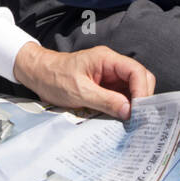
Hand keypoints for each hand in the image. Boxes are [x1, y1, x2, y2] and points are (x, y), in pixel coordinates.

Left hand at [13, 42, 154, 121]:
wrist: (37, 74)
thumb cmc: (54, 78)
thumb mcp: (79, 92)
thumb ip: (106, 101)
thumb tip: (129, 111)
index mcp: (107, 59)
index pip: (136, 71)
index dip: (142, 90)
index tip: (139, 111)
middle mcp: (111, 65)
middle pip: (139, 78)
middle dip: (142, 98)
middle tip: (139, 119)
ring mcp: (109, 76)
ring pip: (132, 88)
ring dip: (134, 104)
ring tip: (132, 122)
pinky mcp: (105, 86)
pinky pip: (121, 95)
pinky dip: (124, 107)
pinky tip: (123, 118)